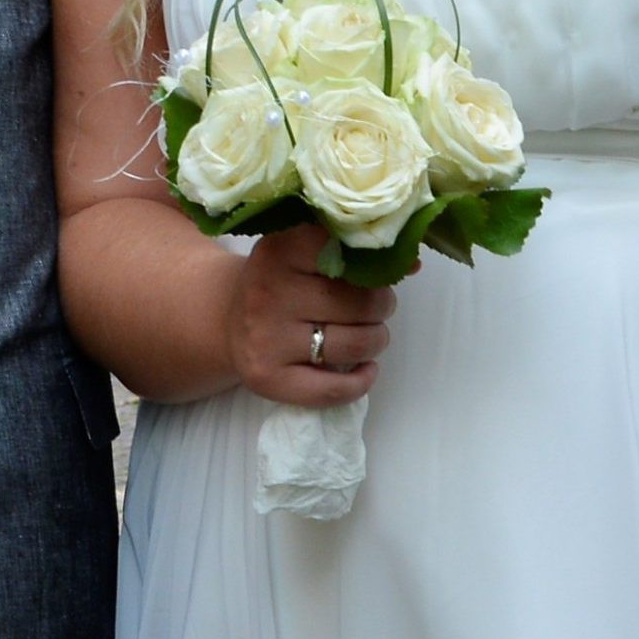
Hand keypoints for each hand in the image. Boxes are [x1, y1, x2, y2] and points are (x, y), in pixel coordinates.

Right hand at [222, 222, 393, 405]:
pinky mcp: (268, 378)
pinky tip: (364, 369)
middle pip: (361, 303)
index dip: (376, 265)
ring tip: (369, 336)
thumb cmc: (283, 281)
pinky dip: (362, 382)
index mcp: (282, 249)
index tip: (376, 271)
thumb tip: (411, 262)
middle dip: (381, 307)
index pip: (348, 252)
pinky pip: (334, 389)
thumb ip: (353, 252)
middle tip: (375, 307)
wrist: (227, 318)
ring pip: (355, 344)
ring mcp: (266, 338)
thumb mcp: (305, 252)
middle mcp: (269, 291)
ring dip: (375, 341)